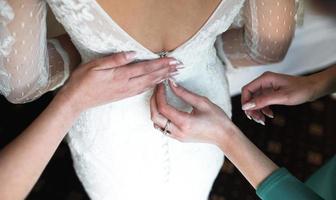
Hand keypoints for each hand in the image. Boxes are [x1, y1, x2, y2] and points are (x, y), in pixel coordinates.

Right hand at [60, 51, 179, 112]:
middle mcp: (127, 85)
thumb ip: (115, 60)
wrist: (76, 101)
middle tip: (179, 66)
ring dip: (162, 78)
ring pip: (149, 84)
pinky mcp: (124, 95)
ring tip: (173, 73)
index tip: (172, 59)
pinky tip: (158, 83)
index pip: (145, 68)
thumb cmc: (83, 81)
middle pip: (151, 76)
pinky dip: (153, 85)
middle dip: (166, 70)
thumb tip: (133, 53)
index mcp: (121, 76)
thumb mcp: (95, 66)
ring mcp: (126, 92)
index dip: (160, 63)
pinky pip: (142, 90)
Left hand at [150, 80, 235, 145]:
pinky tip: (164, 108)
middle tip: (157, 89)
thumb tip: (171, 83)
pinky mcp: (178, 137)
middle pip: (155, 116)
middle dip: (153, 101)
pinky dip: (159, 117)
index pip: (163, 107)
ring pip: (156, 123)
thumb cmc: (217, 119)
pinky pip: (162, 128)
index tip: (161, 84)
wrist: (224, 136)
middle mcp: (178, 131)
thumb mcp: (202, 102)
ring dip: (154, 109)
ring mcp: (177, 136)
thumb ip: (184, 93)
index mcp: (184, 122)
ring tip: (159, 97)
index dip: (159, 94)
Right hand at [241, 71, 318, 124]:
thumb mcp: (282, 97)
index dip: (245, 102)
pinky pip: (263, 102)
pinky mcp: (272, 92)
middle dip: (251, 109)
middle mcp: (264, 82)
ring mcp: (268, 87)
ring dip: (257, 111)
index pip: (247, 90)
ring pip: (256, 100)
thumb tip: (247, 106)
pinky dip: (264, 109)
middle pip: (250, 96)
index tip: (248, 113)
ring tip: (262, 120)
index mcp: (265, 79)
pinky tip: (269, 115)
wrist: (314, 88)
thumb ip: (263, 101)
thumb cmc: (301, 89)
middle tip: (256, 119)